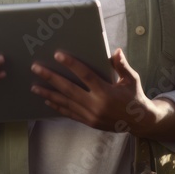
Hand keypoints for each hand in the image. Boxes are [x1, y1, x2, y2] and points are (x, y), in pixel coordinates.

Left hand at [29, 47, 154, 134]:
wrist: (140, 122)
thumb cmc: (135, 96)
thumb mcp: (132, 80)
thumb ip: (122, 66)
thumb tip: (116, 51)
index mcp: (107, 92)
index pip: (86, 76)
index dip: (72, 65)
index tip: (58, 55)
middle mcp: (97, 104)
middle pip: (69, 89)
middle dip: (51, 78)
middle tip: (36, 68)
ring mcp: (91, 115)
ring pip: (65, 102)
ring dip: (48, 93)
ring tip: (34, 86)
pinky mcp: (88, 122)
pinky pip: (69, 113)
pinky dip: (57, 106)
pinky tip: (46, 99)